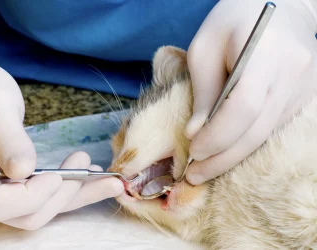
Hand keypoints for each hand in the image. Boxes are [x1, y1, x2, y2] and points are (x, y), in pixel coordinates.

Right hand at [0, 34, 123, 229]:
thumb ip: (9, 141)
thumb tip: (25, 171)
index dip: (32, 195)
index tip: (57, 174)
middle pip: (27, 213)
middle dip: (62, 194)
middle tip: (89, 166)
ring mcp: (0, 192)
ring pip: (44, 208)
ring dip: (77, 195)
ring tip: (110, 180)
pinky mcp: (17, 184)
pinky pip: (47, 194)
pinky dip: (72, 188)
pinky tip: (95, 177)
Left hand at [184, 0, 316, 184]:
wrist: (280, 5)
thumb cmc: (232, 22)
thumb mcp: (205, 49)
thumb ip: (203, 92)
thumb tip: (196, 133)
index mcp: (266, 53)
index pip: (243, 106)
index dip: (217, 135)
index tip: (193, 149)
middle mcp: (293, 73)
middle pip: (256, 129)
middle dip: (222, 158)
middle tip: (193, 175)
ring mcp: (304, 87)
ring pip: (266, 134)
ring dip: (233, 156)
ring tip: (205, 169)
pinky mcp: (305, 97)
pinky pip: (274, 129)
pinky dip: (248, 144)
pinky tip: (227, 153)